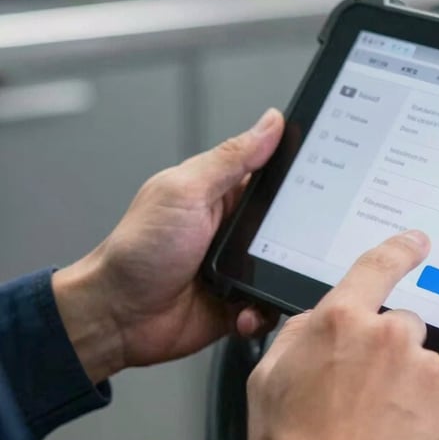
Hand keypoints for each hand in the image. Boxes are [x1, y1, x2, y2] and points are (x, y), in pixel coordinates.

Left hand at [53, 109, 284, 383]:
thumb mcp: (185, 192)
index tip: (324, 179)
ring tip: (260, 284)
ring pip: (286, 267)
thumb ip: (231, 159)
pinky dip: (265, 310)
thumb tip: (270, 122)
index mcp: (223, 192)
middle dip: (297, 237)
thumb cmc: (137, 250)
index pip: (274, 174)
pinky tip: (246, 310)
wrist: (114, 317)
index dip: (300, 175)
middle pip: (289, 225)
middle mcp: (235, 228)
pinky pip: (271, 303)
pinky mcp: (239, 301)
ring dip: (281, 277)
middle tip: (289, 245)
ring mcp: (239, 266)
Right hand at [246, 230, 438, 439]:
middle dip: (389, 351)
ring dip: (409, 387)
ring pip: (423, 366)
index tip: (417, 242)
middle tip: (367, 391)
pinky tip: (402, 439)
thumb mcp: (269, 376)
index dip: (400, 249)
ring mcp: (425, 371)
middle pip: (403, 326)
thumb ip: (300, 334)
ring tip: (380, 424)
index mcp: (343, 320)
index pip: (378, 266)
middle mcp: (390, 336)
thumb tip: (319, 321)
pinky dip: (431, 417)